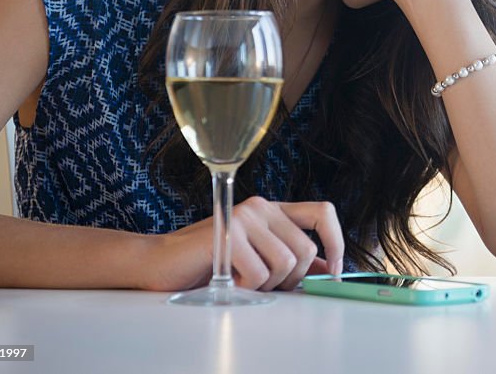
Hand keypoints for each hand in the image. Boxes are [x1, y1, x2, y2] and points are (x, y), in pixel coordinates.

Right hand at [141, 197, 343, 291]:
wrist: (159, 262)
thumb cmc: (208, 262)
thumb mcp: (258, 258)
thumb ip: (290, 259)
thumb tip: (328, 271)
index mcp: (273, 210)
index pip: (323, 212)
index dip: (336, 242)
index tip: (333, 272)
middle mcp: (262, 207)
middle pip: (305, 250)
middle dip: (291, 279)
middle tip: (265, 285)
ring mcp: (245, 217)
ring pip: (285, 264)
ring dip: (267, 285)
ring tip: (242, 280)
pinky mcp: (229, 234)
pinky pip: (259, 274)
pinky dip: (246, 288)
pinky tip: (229, 280)